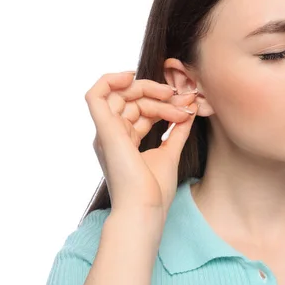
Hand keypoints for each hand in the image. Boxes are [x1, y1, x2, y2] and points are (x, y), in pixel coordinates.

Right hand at [85, 71, 197, 213]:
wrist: (146, 208)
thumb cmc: (154, 191)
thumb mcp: (169, 153)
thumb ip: (176, 132)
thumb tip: (188, 112)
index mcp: (124, 141)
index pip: (140, 110)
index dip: (163, 103)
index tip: (187, 106)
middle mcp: (111, 135)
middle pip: (132, 100)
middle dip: (159, 95)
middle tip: (183, 100)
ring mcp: (106, 133)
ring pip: (121, 95)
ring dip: (149, 90)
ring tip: (173, 97)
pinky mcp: (104, 131)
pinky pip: (96, 95)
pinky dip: (109, 80)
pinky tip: (131, 76)